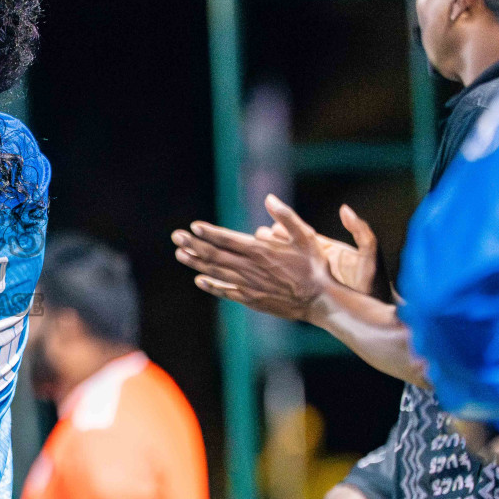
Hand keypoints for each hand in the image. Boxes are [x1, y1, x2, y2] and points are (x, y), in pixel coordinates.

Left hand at [172, 194, 333, 322]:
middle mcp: (251, 268)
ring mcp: (250, 285)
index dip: (209, 233)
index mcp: (261, 251)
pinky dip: (212, 286)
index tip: (193, 226)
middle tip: (176, 237)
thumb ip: (287, 217)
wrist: (321, 301)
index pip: (228, 239)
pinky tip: (199, 281)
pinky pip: (227, 292)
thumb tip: (269, 198)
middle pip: (216, 255)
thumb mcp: (306, 236)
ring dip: (196, 264)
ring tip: (180, 254)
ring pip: (217, 273)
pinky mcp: (252, 299)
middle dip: (194, 245)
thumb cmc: (314, 266)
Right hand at [260, 204, 380, 296]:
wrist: (379, 311)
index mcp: (326, 249)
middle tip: (255, 246)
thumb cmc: (375, 284)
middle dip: (268, 245)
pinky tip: (257, 281)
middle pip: (285, 248)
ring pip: (282, 265)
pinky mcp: (309, 292)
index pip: (298, 234)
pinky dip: (271, 280)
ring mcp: (311, 277)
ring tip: (251, 261)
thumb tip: (344, 208)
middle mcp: (316, 261)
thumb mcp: (370, 255)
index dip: (282, 230)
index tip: (270, 230)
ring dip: (267, 262)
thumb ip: (361, 231)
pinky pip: (286, 283)